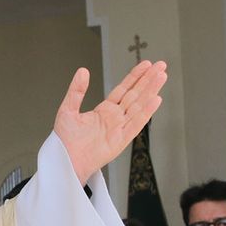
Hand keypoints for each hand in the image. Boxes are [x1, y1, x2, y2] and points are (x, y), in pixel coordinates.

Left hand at [53, 61, 166, 184]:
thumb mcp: (68, 110)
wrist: (64, 161)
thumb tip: (82, 71)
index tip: (146, 65)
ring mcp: (119, 128)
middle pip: (135, 95)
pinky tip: (155, 99)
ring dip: (151, 91)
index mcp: (104, 111)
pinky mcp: (121, 140)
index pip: (124, 89)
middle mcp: (114, 118)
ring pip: (139, 106)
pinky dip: (146, 112)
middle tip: (161, 65)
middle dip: (148, 80)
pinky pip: (136, 124)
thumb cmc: (64, 141)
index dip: (135, 77)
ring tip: (162, 76)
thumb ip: (76, 90)